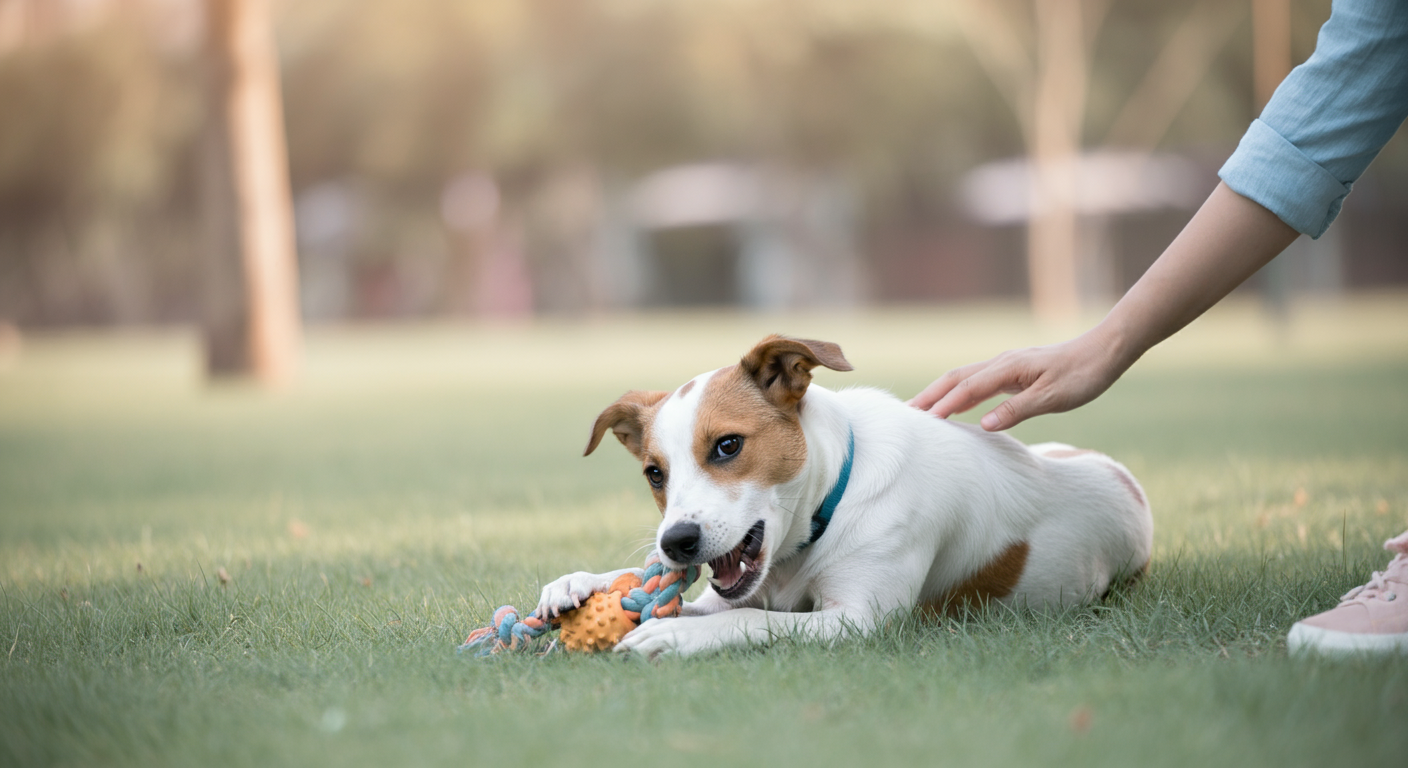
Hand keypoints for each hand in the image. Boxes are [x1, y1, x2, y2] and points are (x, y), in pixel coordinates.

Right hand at [908, 329, 1131, 430]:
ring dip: (940, 393)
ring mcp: (1006, 366)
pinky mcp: (1012, 372)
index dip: (944, 405)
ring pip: (963, 378)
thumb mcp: (1052, 398)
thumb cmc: (1082, 375)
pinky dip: (957, 392)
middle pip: (955, 378)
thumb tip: (985, 425)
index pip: (967, 388)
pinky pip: (976, 382)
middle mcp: (1001, 363)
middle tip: (905, 414)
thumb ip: (1017, 410)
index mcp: (1008, 368)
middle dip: (929, 395)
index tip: (922, 422)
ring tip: (919, 410)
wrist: (1104, 351)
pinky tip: (953, 405)